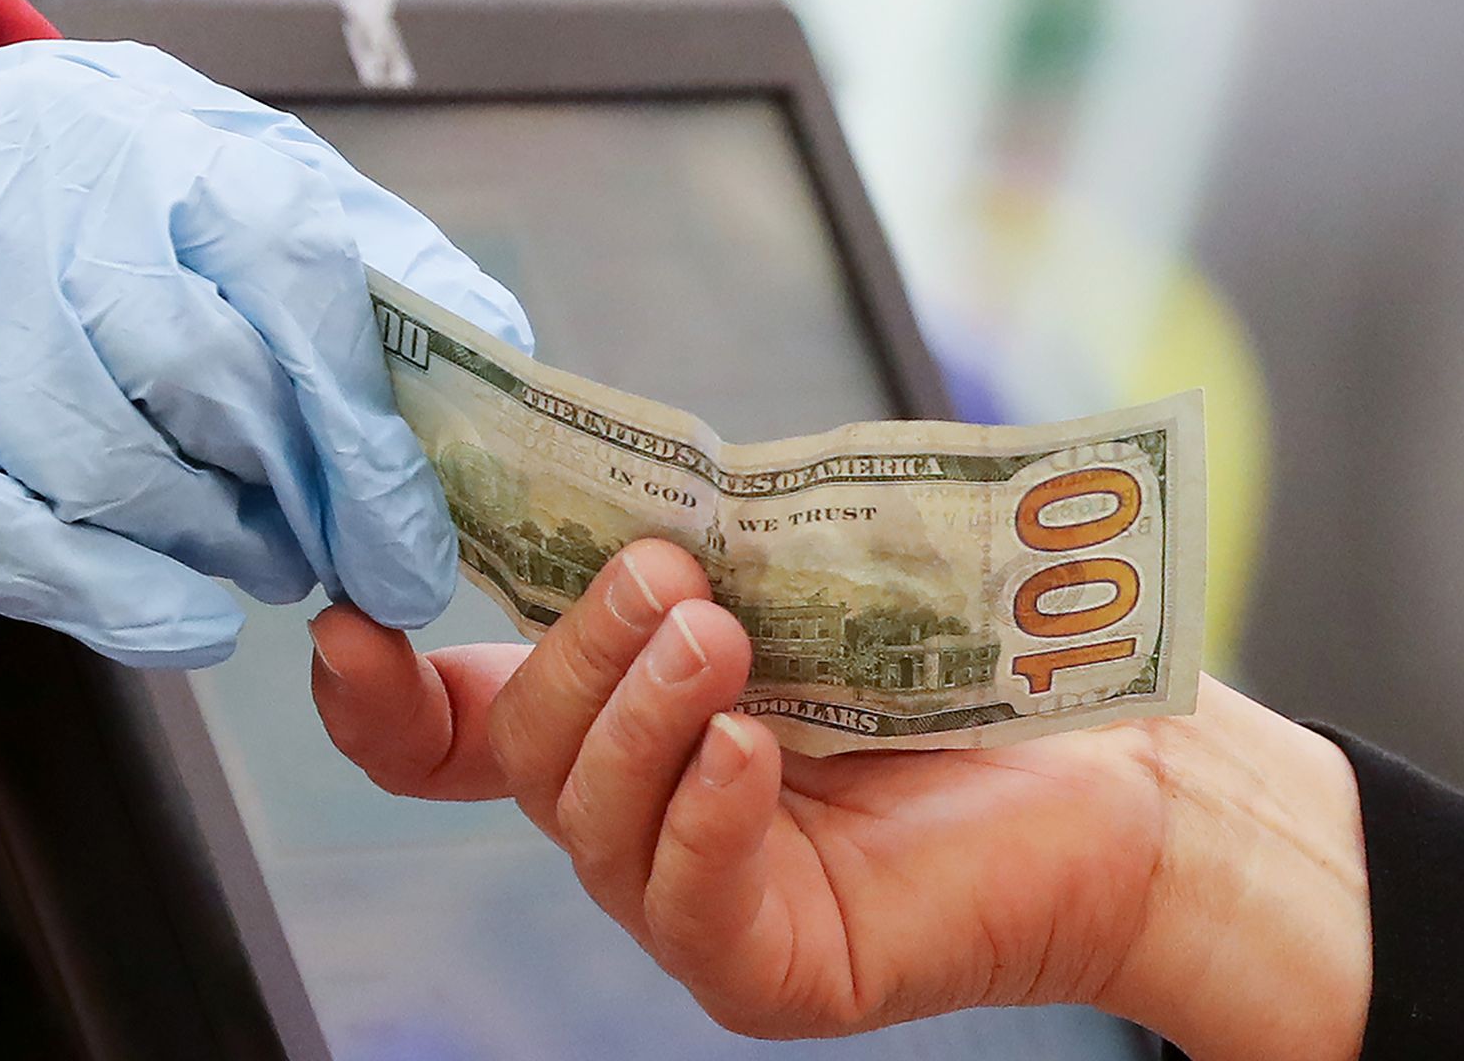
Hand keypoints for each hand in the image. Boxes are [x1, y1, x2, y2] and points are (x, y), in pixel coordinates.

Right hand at [0, 40, 530, 667]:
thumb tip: (502, 372)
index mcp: (173, 151)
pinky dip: (102, 599)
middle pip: (204, 387)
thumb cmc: (125, 202)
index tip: (411, 561)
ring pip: (104, 476)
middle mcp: (47, 211)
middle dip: (289, 503)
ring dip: (203, 550)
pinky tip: (167, 609)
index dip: (366, 448)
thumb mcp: (268, 189)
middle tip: (325, 556)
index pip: (299, 288)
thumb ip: (392, 277)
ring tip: (242, 555)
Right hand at [311, 540, 1371, 1058]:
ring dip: (640, 713)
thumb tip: (596, 495)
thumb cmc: (955, 662)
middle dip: (580, 650)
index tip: (350, 623)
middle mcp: (634, 814)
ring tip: (721, 638)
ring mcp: (689, 900)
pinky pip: (686, 903)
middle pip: (528, 747)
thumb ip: (690, 548)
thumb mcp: (796, 576)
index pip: (452, 731)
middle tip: (669, 575)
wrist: (1113, 767)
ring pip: (591, 820)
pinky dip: (702, 816)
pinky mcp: (762, 968)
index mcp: (621, 720)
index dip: (379, 696)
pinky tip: (750, 753)